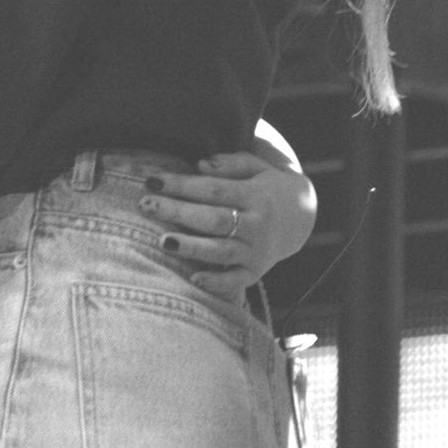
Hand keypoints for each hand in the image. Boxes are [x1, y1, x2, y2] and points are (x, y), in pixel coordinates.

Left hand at [137, 150, 316, 296]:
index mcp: (256, 195)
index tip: (152, 181)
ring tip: (162, 241)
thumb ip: (230, 163)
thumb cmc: (266, 186)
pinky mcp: (257, 271)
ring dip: (191, 247)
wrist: (302, 216)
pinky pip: (237, 281)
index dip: (182, 185)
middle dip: (178, 213)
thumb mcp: (256, 166)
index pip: (214, 189)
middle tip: (145, 205)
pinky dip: (217, 283)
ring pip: (222, 251)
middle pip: (214, 219)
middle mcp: (258, 224)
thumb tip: (200, 165)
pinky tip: (194, 280)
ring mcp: (258, 251)